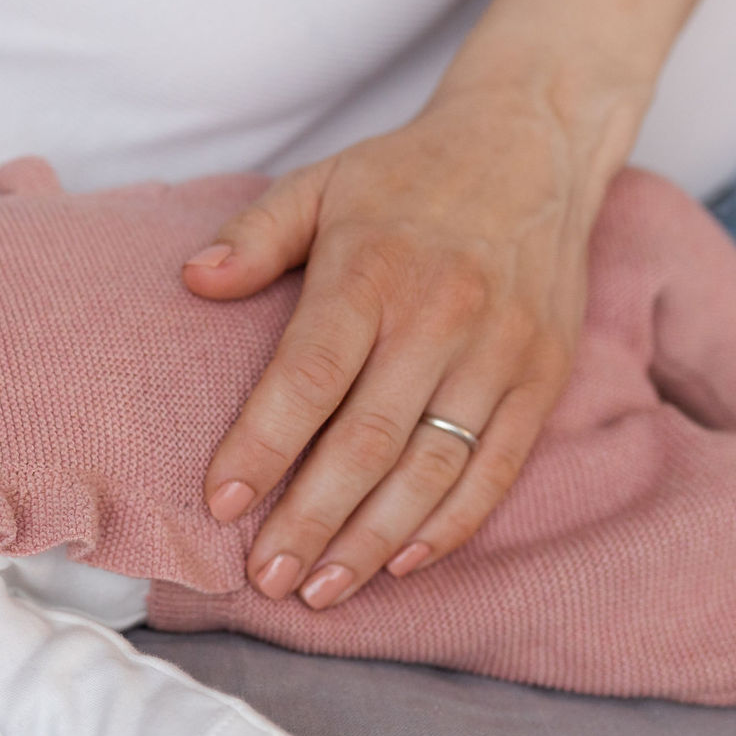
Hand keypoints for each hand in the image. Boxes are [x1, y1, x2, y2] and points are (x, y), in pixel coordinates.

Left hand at [184, 83, 606, 607]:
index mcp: (373, 272)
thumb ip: (253, 236)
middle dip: (313, 519)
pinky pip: (496, 468)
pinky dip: (451, 525)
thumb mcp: (318, 183)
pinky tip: (402, 563)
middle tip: (266, 578)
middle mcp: (441, 319)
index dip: (264, 444)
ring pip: (433, 470)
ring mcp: (500, 355)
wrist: (534, 145)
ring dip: (374, 542)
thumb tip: (192, 280)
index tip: (222, 502)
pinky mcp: (542, 379)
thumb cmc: (405, 176)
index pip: (310, 375)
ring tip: (321, 590)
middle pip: (369, 441)